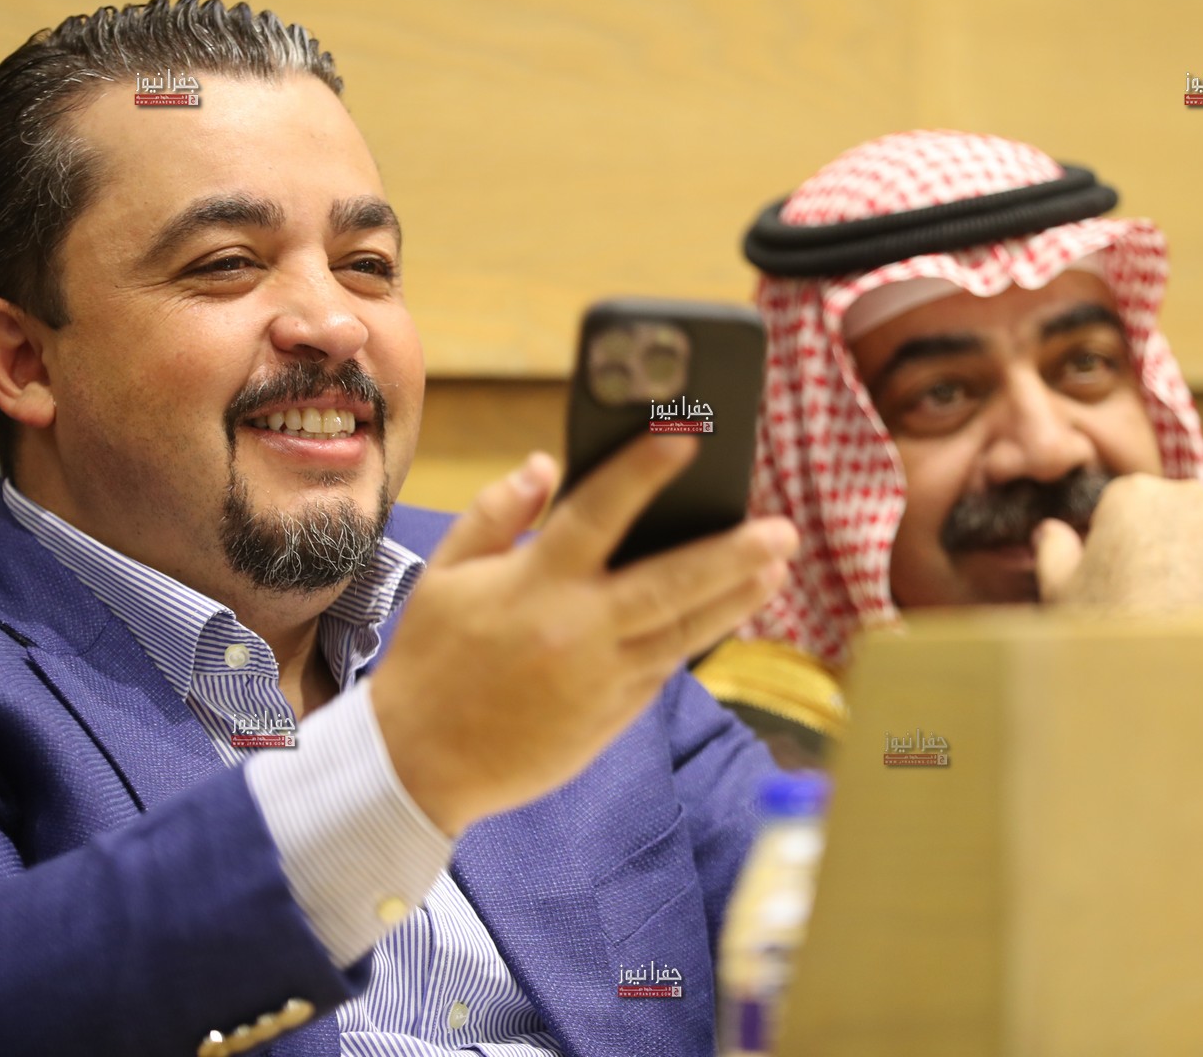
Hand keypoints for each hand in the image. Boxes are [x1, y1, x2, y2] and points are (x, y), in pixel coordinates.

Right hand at [368, 435, 798, 835]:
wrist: (421, 764)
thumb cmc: (430, 660)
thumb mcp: (445, 575)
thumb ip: (496, 515)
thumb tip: (546, 466)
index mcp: (535, 585)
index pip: (598, 514)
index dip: (642, 472)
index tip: (684, 438)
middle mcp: (579, 629)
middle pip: (672, 583)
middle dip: (733, 554)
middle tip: (782, 530)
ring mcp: (603, 677)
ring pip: (685, 630)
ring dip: (736, 598)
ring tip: (777, 568)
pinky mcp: (614, 716)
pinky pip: (666, 667)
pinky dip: (697, 637)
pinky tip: (727, 613)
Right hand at [1031, 473, 1202, 610]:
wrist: (1175, 677)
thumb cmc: (1109, 626)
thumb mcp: (1060, 589)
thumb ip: (1053, 549)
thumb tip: (1051, 532)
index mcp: (1133, 494)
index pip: (1119, 503)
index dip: (1112, 538)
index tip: (1110, 571)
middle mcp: (1190, 499)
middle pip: (1170, 515)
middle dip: (1160, 544)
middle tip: (1145, 594)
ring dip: (1198, 565)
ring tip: (1180, 613)